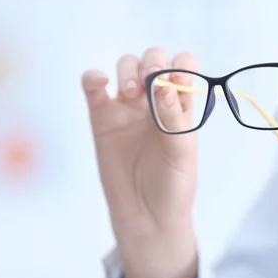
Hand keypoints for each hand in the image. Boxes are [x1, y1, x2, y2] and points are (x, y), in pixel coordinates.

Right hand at [82, 49, 198, 277]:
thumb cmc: (173, 185)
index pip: (184, 66)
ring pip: (127, 66)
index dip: (181, 65)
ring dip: (129, 70)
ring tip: (131, 94)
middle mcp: (156, 101)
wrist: (147, 217)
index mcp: (182, 105)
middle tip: (150, 84)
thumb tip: (163, 84)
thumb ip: (173, 117)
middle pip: (154, 59)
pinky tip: (100, 84)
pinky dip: (94, 77)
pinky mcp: (102, 117)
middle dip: (153, 62)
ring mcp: (128, 107)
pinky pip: (94, 86)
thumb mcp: (181, 152)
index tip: (177, 80)